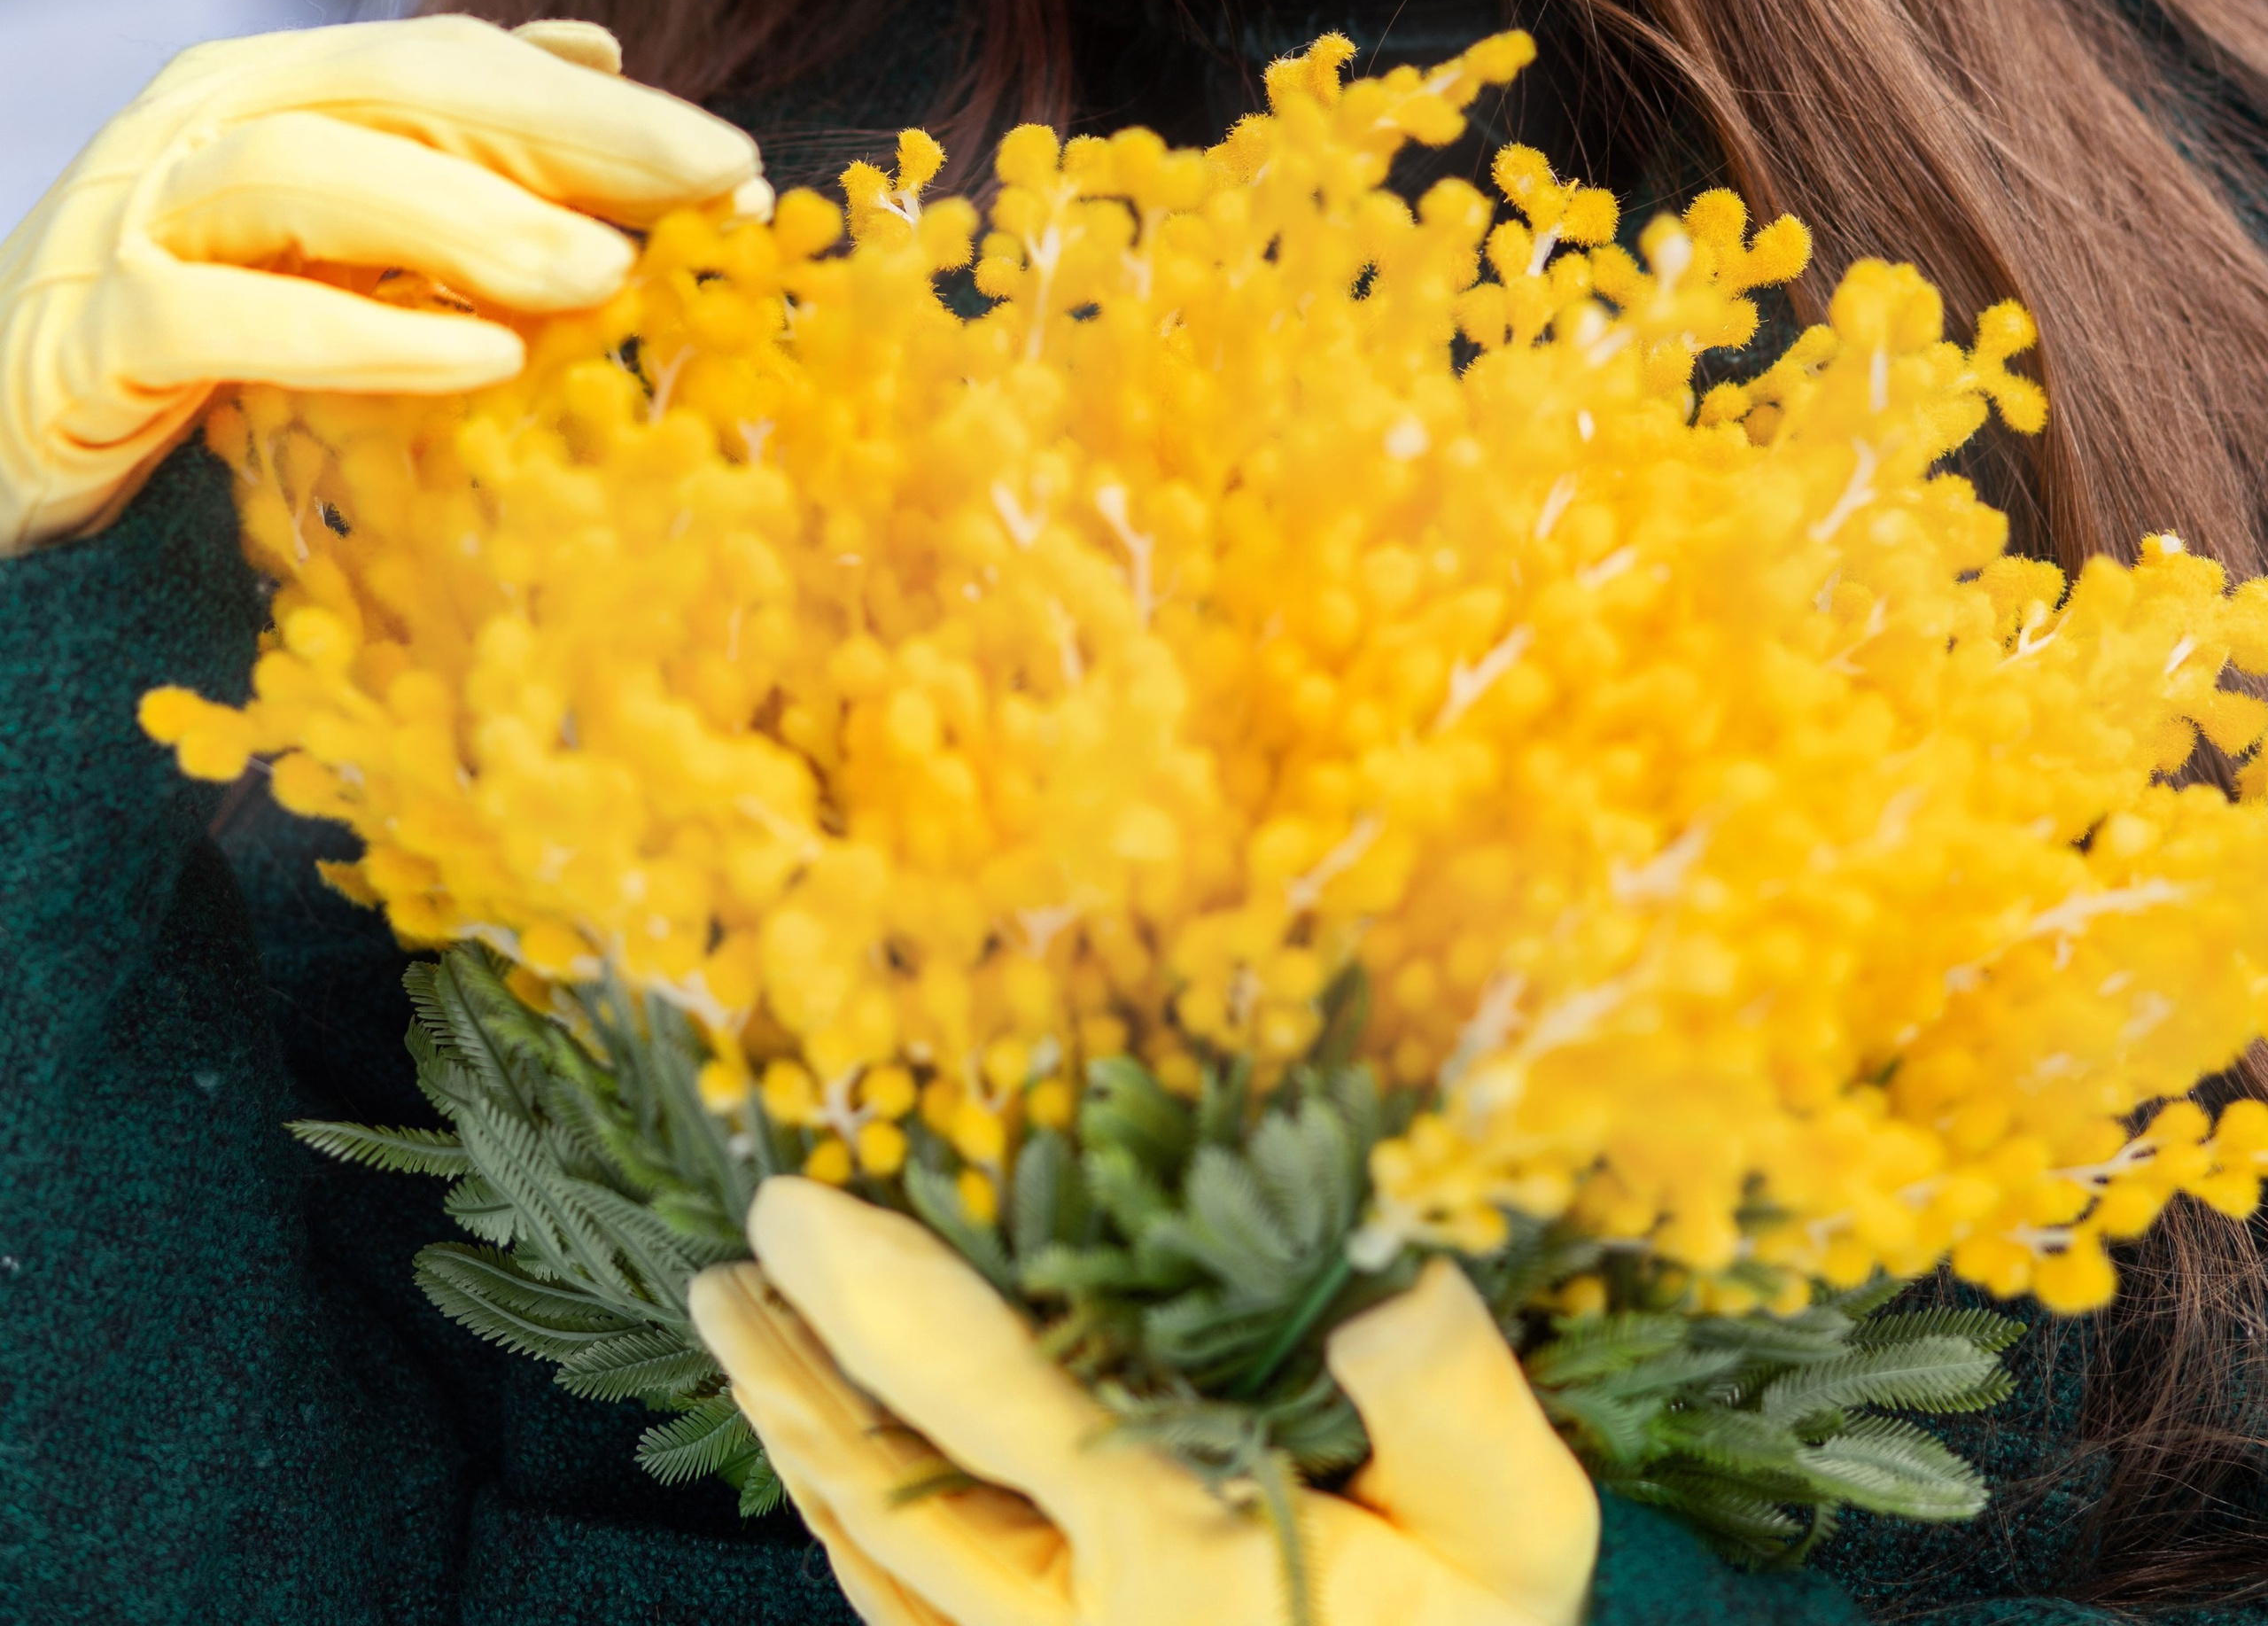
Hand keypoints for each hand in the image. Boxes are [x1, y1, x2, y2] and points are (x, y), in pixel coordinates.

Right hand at [0, 14, 761, 551]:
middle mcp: (198, 123)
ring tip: (606, 276)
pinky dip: (354, 335)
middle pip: (398, 86)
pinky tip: (472, 361)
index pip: (450, 63)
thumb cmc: (166, 336)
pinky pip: (223, 320)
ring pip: (310, 176)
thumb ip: (444, 145)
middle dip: (567, 130)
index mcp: (267, 84)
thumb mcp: (323, 232)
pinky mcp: (78, 340)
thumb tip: (595, 48)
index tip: (734, 160)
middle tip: (714, 179)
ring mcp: (127, 221)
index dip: (595, 105)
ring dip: (470, 223)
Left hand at [691, 1180, 1598, 1625]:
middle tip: (720, 1266)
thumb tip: (1390, 1285)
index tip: (789, 1205)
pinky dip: (853, 1536)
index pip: (990, 1402)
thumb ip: (1459, 1409)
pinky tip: (828, 1475)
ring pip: (881, 1561)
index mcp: (1173, 1549)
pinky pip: (912, 1625)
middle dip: (794, 1371)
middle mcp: (1082, 1622)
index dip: (877, 1297)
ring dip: (802, 1441)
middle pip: (892, 1488)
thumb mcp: (1513, 1531)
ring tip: (741, 1337)